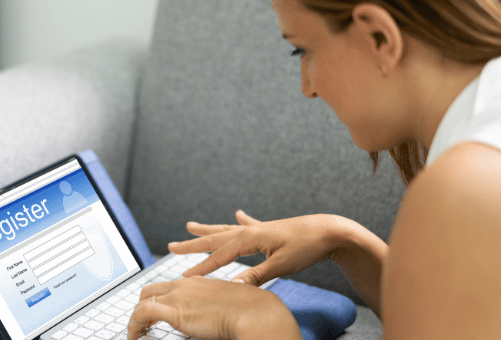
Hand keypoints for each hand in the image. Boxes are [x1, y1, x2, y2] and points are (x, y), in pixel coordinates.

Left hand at [127, 276, 299, 339]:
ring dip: (136, 318)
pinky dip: (133, 325)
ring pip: (142, 301)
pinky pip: (142, 314)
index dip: (159, 301)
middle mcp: (184, 284)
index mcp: (197, 281)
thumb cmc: (251, 311)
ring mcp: (178, 296)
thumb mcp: (228, 304)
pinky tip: (134, 337)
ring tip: (136, 333)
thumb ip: (215, 307)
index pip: (169, 286)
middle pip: (150, 291)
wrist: (256, 313)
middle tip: (142, 324)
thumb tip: (213, 318)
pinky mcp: (174, 311)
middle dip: (142, 306)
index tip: (156, 315)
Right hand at [169, 210, 343, 285]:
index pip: (219, 256)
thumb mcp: (281, 265)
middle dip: (192, 244)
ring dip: (208, 230)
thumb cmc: (307, 247)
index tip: (183, 278)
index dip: (200, 268)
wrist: (329, 230)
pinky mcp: (269, 230)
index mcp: (249, 239)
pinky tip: (237, 213)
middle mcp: (250, 231)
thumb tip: (232, 287)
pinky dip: (240, 220)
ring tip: (190, 226)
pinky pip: (248, 224)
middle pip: (215, 239)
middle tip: (170, 246)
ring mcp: (259, 229)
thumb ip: (256, 276)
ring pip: (226, 230)